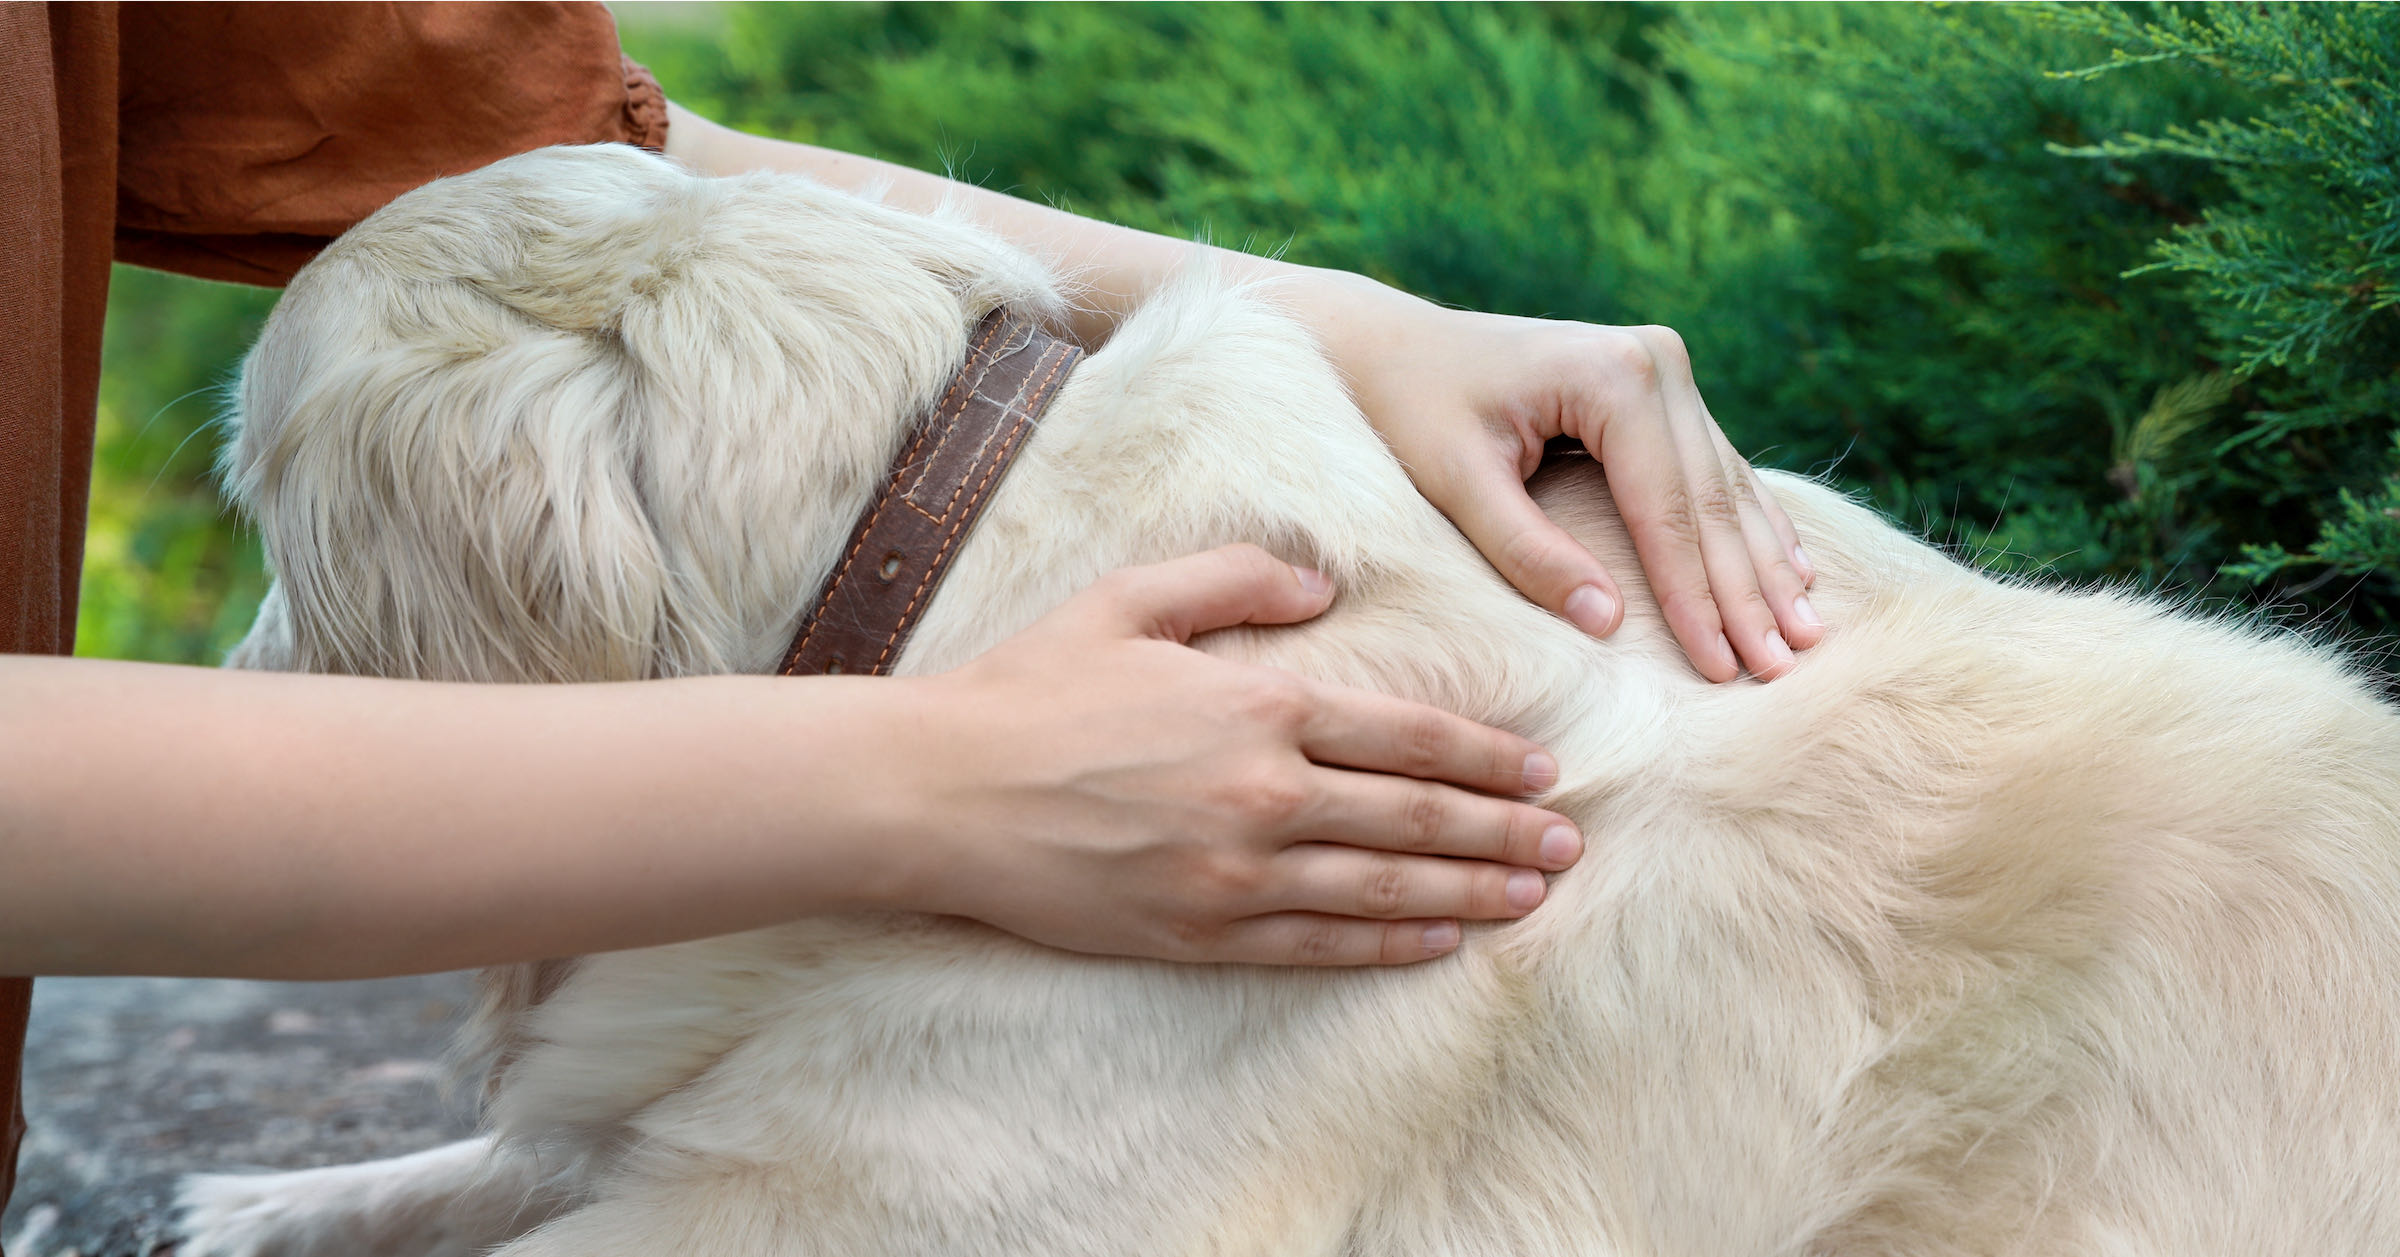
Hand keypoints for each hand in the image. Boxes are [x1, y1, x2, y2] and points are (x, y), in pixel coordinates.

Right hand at [894, 545, 1580, 964]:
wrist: (938, 790)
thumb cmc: (1032, 685)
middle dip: (1502, 831)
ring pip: (1381, 886)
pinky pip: (1317, 944)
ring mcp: (1234, 872)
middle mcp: (1262, 793)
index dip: (1484, 753)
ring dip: (1467, 892)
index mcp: (1257, 704)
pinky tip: (1437, 942)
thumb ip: (1238, 576)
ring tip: (1531, 896)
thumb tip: (1324, 582)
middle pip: (1414, 815)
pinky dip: (1387, 943)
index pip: (1405, 733)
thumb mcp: (1131, 598)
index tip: (1542, 768)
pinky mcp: (1197, 931)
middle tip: (1567, 843)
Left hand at [1294, 272, 1822, 681]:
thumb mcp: (1456, 482)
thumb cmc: (1409, 410)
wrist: (1390, 344)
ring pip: (1726, 488)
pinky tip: (1791, 573)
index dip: (1696, 598)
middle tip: (1784, 669)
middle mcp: (1654, 363)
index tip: (1724, 670)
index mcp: (1611, 376)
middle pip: (1709, 502)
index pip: (1666, 511)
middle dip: (1746, 593)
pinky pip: (1717, 470)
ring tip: (1806, 635)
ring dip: (1765, 566)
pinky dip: (1750, 527)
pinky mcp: (1660, 385)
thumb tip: (1605, 623)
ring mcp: (1664, 370)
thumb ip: (1526, 551)